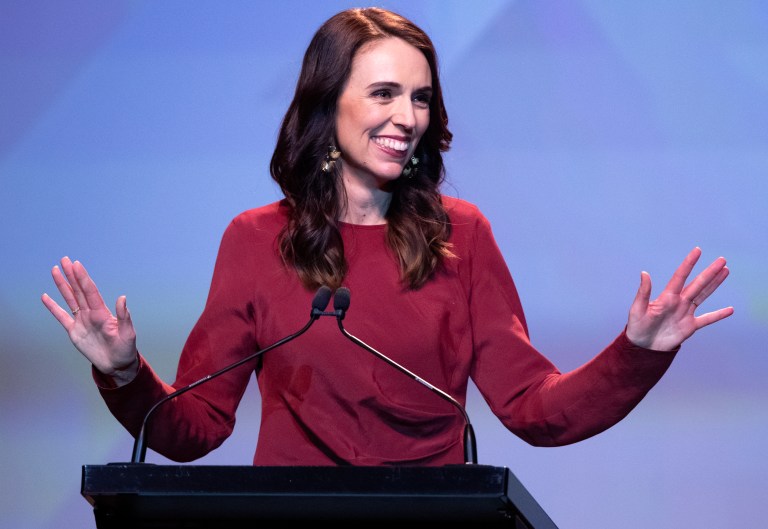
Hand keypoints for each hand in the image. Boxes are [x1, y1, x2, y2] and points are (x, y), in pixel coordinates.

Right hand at [41, 257, 138, 384]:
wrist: (116, 364)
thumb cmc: (125, 349)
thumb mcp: (128, 333)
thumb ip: (123, 316)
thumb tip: (122, 298)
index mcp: (102, 312)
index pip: (90, 291)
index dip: (83, 278)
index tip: (76, 264)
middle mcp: (91, 313)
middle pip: (79, 290)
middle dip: (71, 275)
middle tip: (64, 260)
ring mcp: (82, 321)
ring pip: (69, 299)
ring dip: (62, 285)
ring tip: (54, 271)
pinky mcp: (74, 331)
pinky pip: (61, 317)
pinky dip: (53, 307)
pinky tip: (45, 297)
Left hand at [625, 247, 733, 350]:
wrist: (642, 346)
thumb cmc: (637, 326)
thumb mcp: (637, 309)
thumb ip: (643, 292)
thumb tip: (644, 273)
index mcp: (667, 296)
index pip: (680, 276)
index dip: (689, 263)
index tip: (697, 250)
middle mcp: (679, 302)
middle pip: (697, 284)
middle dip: (710, 272)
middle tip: (722, 260)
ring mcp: (686, 313)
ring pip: (703, 295)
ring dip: (715, 284)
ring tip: (725, 271)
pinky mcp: (690, 326)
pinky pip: (707, 319)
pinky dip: (718, 315)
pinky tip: (730, 310)